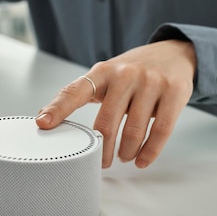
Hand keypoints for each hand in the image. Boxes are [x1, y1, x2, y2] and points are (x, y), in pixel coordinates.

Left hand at [36, 40, 195, 168]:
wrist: (173, 53)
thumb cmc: (132, 71)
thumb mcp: (105, 76)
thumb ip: (79, 93)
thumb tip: (44, 117)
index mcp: (102, 72)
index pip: (74, 91)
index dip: (58, 108)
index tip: (42, 124)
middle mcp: (125, 74)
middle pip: (106, 122)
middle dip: (101, 148)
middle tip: (101, 162)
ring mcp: (150, 82)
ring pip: (134, 130)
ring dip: (126, 151)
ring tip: (123, 157)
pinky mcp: (174, 92)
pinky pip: (161, 130)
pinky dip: (149, 151)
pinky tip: (142, 159)